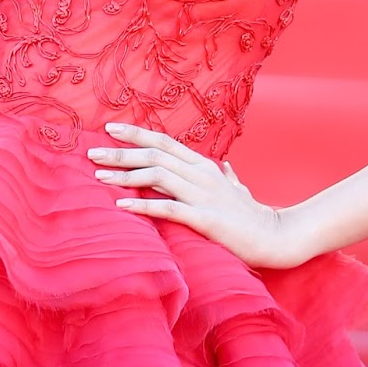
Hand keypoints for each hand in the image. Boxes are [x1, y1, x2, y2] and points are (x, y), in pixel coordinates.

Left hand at [90, 122, 307, 268]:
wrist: (276, 236)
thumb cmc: (254, 215)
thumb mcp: (238, 190)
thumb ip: (230, 177)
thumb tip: (227, 169)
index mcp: (205, 165)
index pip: (164, 141)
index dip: (136, 133)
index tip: (110, 129)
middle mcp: (201, 174)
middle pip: (154, 154)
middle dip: (120, 152)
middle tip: (91, 153)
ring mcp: (203, 195)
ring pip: (157, 175)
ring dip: (125, 175)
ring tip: (99, 178)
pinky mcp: (205, 218)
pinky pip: (168, 208)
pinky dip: (142, 205)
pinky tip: (122, 206)